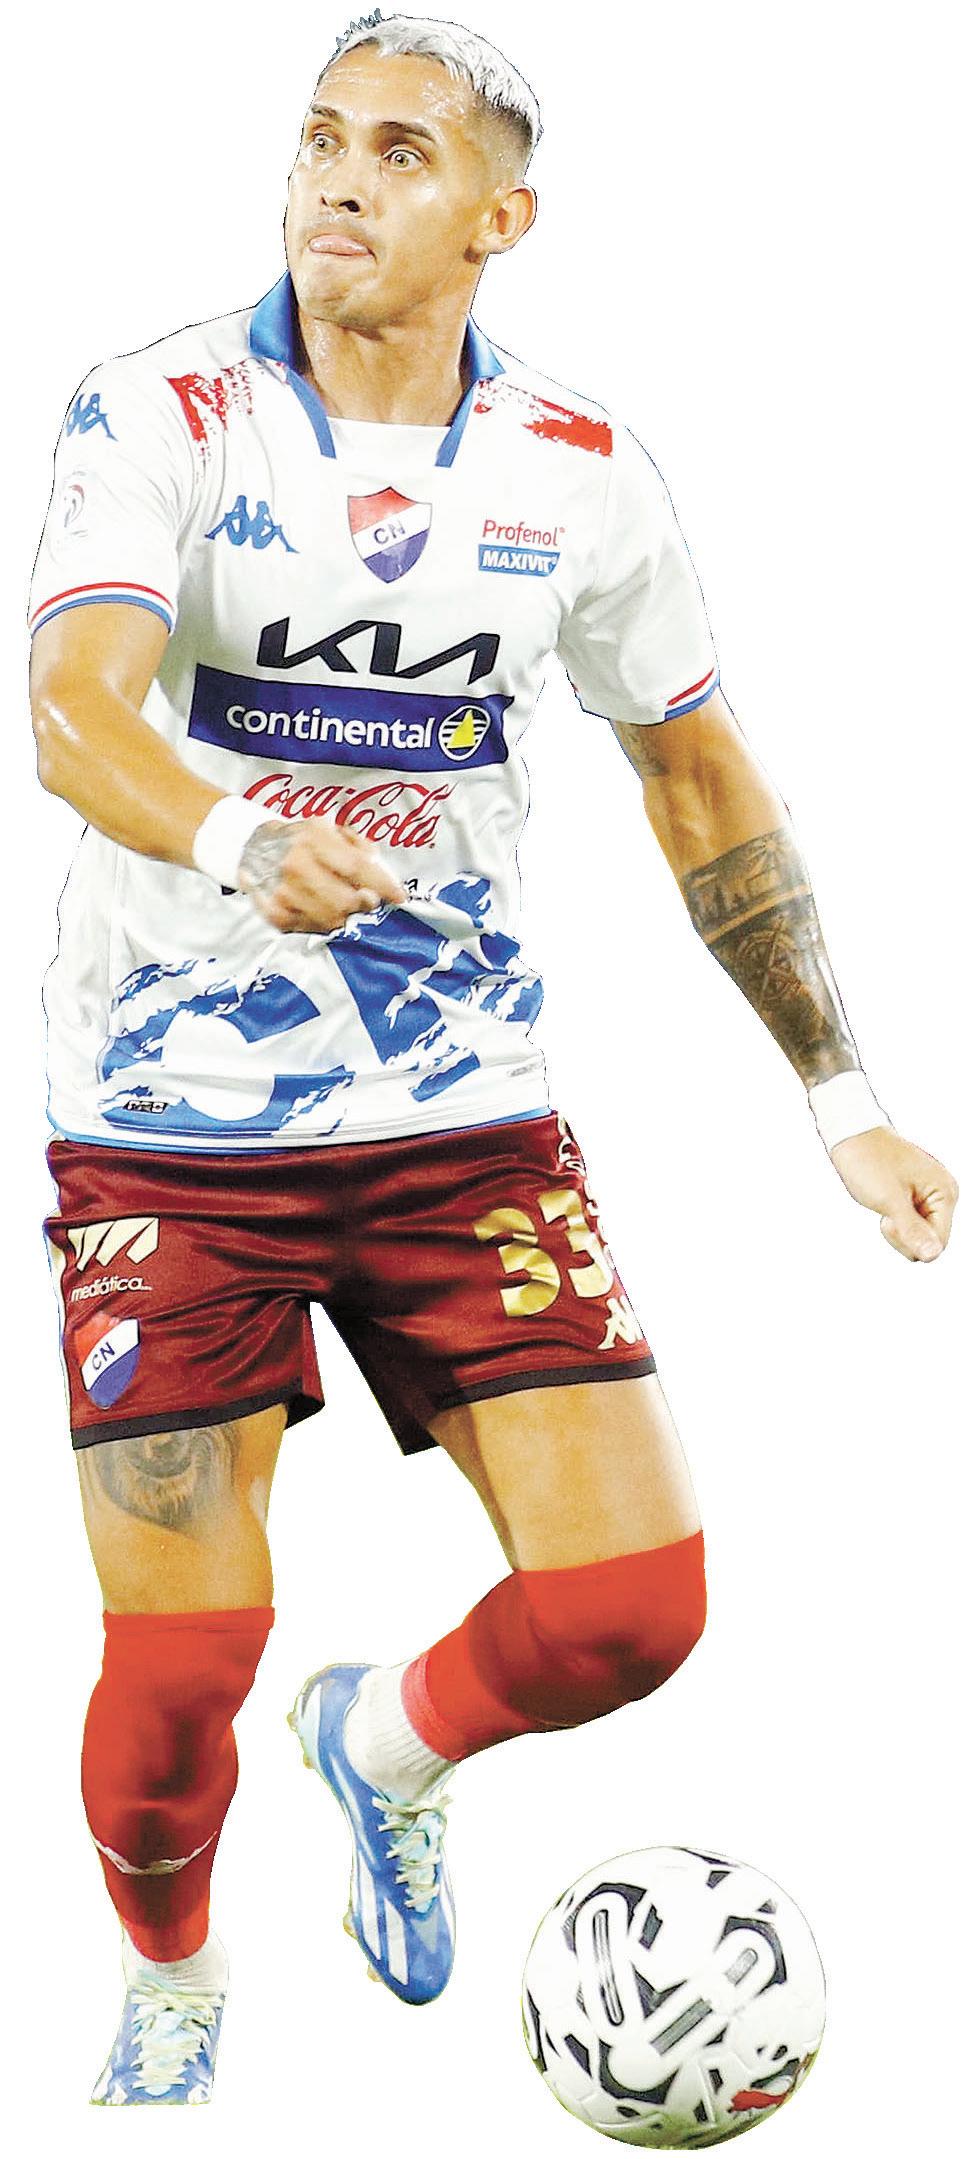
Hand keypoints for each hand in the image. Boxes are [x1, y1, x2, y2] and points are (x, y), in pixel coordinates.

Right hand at [238, 820, 406, 932]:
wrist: (249, 849)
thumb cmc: (295, 838)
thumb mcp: (325, 827)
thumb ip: (356, 845)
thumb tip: (379, 867)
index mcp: (311, 840)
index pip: (356, 867)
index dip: (382, 884)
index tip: (398, 896)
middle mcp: (296, 867)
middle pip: (346, 900)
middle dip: (364, 903)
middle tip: (367, 899)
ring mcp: (284, 894)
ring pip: (332, 919)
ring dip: (345, 915)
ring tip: (341, 902)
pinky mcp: (276, 915)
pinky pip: (313, 929)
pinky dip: (325, 923)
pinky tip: (322, 910)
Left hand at [830, 1126, 957, 1260]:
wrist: (851, 1134)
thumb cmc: (868, 1161)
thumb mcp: (888, 1200)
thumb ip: (912, 1230)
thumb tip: (933, 1255)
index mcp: (945, 1192)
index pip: (938, 1243)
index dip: (908, 1239)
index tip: (887, 1219)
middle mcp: (944, 1193)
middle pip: (930, 1241)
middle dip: (904, 1234)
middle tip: (885, 1209)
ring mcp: (932, 1194)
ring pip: (919, 1234)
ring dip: (898, 1227)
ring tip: (885, 1202)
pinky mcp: (919, 1195)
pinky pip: (912, 1222)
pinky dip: (896, 1219)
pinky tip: (886, 1201)